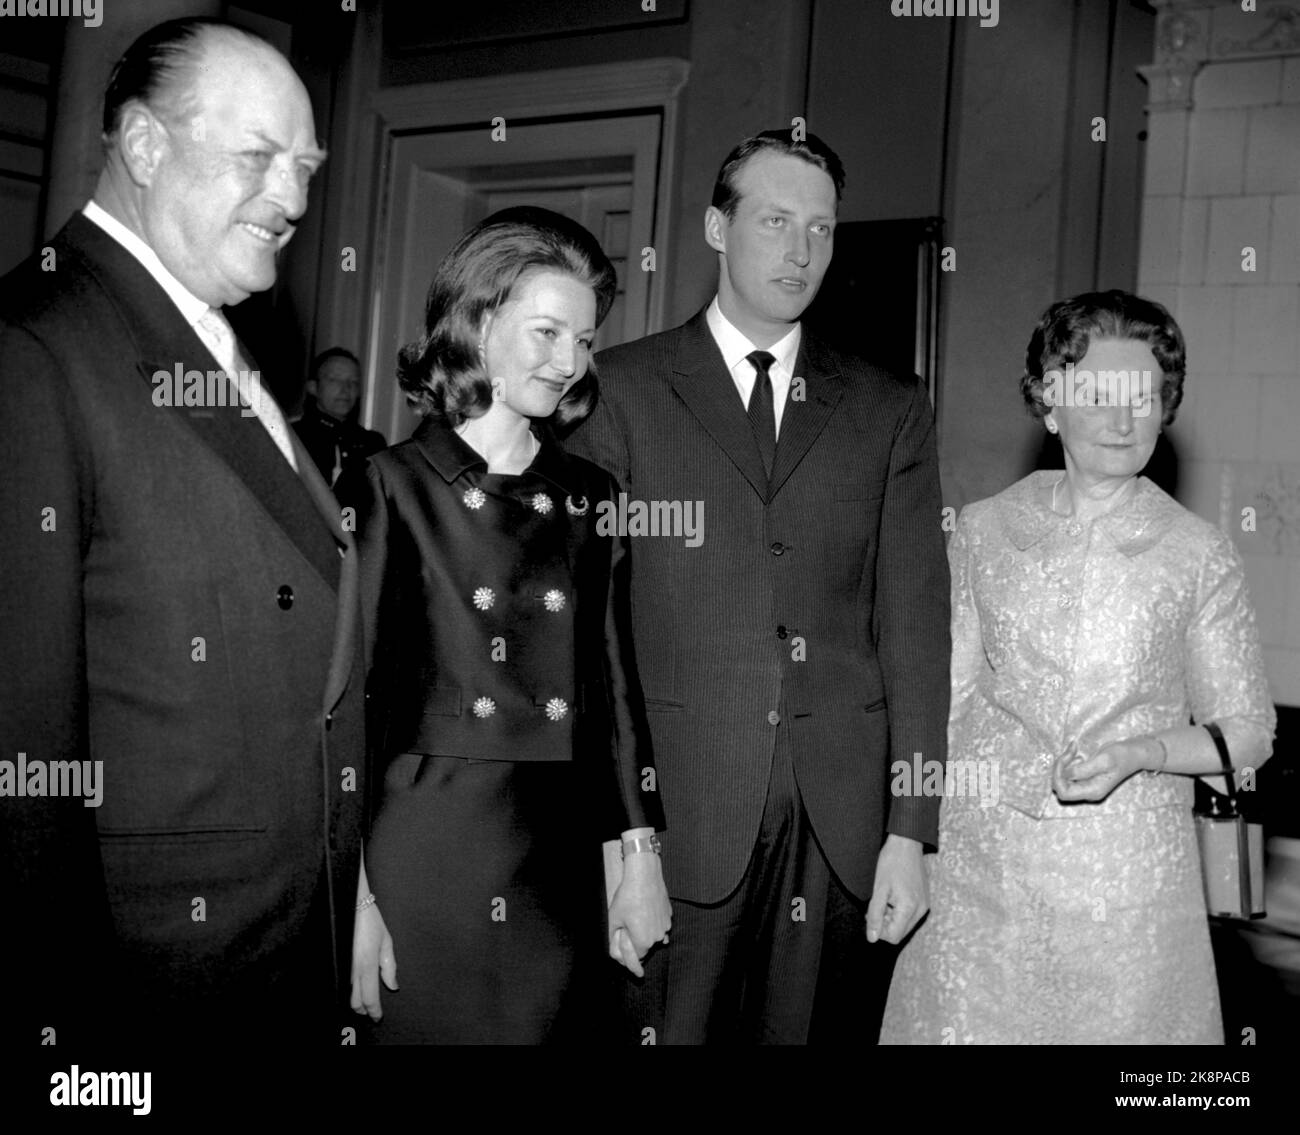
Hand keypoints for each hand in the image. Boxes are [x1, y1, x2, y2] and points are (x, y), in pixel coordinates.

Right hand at [349, 902, 397, 1020]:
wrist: (349, 905)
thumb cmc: (370, 921)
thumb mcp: (386, 941)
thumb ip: (389, 966)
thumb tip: (393, 986)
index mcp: (367, 965)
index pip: (370, 999)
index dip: (374, 1011)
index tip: (378, 1017)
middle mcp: (352, 970)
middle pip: (355, 1002)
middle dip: (363, 1009)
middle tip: (371, 1009)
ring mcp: (341, 966)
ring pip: (346, 994)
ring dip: (355, 1000)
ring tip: (363, 1001)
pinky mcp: (335, 960)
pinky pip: (340, 981)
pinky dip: (346, 988)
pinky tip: (352, 987)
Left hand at [606, 851, 670, 977]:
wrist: (644, 875)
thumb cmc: (627, 897)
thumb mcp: (614, 920)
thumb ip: (614, 941)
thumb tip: (617, 956)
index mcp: (643, 941)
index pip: (636, 958)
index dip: (629, 956)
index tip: (630, 956)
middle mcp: (657, 936)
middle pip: (646, 947)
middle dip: (637, 943)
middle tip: (627, 929)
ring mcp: (665, 926)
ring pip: (654, 936)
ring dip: (646, 933)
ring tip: (636, 917)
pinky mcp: (669, 915)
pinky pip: (661, 926)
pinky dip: (654, 924)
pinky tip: (647, 915)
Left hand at [866, 834, 927, 943]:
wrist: (907, 843)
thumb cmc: (891, 862)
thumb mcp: (878, 889)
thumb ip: (875, 915)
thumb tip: (872, 938)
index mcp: (910, 908)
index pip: (894, 937)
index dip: (879, 930)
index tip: (870, 914)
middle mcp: (921, 910)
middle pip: (900, 933)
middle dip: (885, 924)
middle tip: (875, 905)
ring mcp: (925, 905)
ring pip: (905, 925)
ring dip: (892, 918)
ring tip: (884, 898)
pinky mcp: (925, 900)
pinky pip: (911, 915)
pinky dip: (899, 911)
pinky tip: (893, 896)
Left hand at [1052, 737, 1155, 803]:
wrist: (1133, 753)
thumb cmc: (1121, 756)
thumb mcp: (1103, 760)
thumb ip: (1083, 769)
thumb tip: (1065, 774)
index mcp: (1093, 791)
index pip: (1064, 793)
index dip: (1058, 777)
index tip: (1064, 759)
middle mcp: (1088, 792)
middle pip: (1060, 786)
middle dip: (1060, 767)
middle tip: (1070, 751)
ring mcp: (1086, 785)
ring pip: (1062, 778)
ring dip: (1063, 763)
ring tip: (1073, 749)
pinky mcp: (1085, 778)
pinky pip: (1068, 773)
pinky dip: (1067, 761)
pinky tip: (1075, 751)